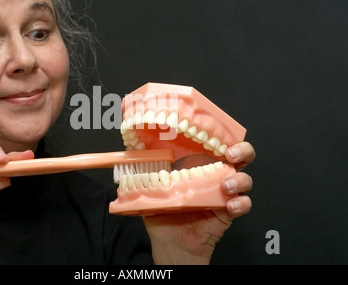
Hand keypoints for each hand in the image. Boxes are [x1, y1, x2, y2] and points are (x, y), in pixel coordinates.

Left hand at [143, 142, 254, 264]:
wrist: (170, 243)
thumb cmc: (162, 213)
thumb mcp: (151, 187)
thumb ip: (145, 169)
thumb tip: (132, 149)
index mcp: (197, 165)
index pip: (215, 144)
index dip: (221, 136)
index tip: (218, 134)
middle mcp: (214, 176)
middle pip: (239, 156)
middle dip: (242, 151)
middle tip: (230, 154)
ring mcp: (223, 193)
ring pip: (244, 179)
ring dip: (239, 179)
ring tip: (225, 186)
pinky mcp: (228, 211)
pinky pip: (243, 204)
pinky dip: (241, 203)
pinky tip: (230, 206)